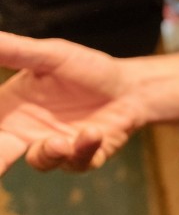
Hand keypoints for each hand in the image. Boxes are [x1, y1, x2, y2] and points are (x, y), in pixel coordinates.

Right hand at [0, 32, 142, 174]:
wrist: (129, 87)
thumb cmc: (86, 70)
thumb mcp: (49, 56)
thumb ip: (14, 52)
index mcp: (8, 110)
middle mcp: (26, 134)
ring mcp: (56, 148)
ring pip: (40, 161)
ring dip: (48, 153)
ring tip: (60, 141)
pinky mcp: (85, 158)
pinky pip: (78, 161)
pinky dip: (84, 148)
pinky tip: (93, 132)